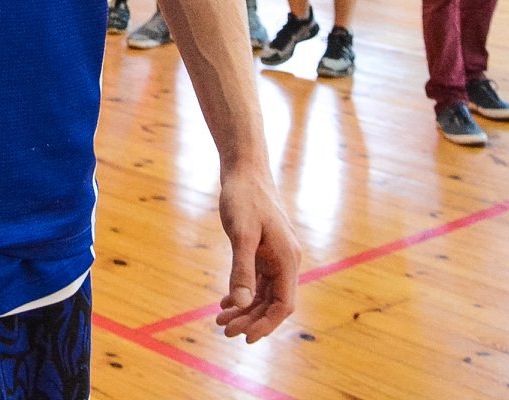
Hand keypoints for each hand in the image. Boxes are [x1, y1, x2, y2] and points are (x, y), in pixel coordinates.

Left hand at [212, 172, 298, 342]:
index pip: (284, 304)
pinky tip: (225, 302)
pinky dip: (243, 293)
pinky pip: (257, 280)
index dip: (266, 324)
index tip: (245, 338)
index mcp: (288, 259)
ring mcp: (276, 255)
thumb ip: (242, 270)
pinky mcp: (265, 250)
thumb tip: (242, 304)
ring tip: (220, 320)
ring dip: (245, 309)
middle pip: (273, 303)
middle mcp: (286, 260)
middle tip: (224, 330)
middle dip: (251, 319)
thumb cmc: (244, 197)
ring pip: (264, 293)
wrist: (244, 169)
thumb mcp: (241, 234)